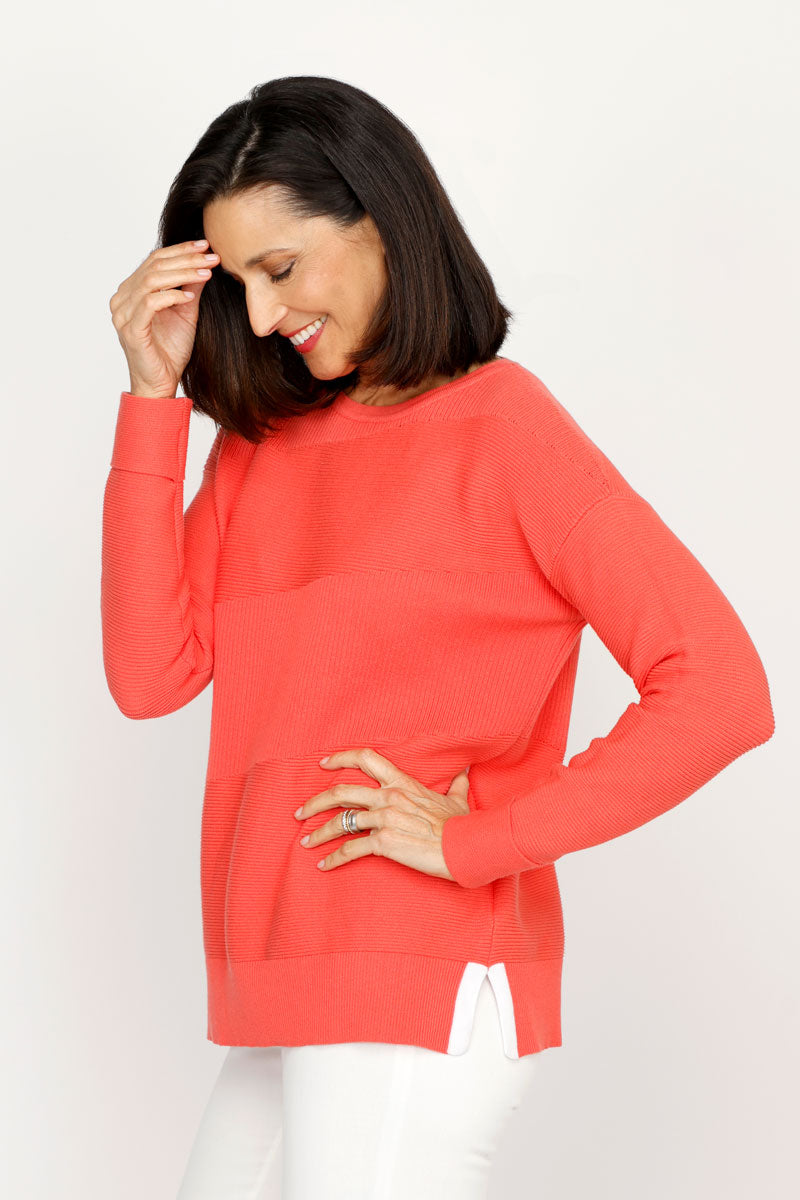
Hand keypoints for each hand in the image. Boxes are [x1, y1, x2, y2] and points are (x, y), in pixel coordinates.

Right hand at [109, 238, 218, 397]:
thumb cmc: (170, 351)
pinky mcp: (131, 329)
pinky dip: (172, 297)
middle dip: (186, 259)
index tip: (206, 246)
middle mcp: (122, 298)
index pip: (155, 260)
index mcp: (131, 291)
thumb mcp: (186, 313)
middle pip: (154, 266)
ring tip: (206, 273)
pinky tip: (190, 297)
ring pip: (152, 281)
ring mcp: (123, 313)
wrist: (161, 383)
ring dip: (182, 274)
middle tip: (212, 256)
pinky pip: (150, 303)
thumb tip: (204, 263)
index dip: (181, 250)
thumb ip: (190, 288)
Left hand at [295, 747, 471, 880]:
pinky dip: (333, 859)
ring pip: (340, 822)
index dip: (340, 758)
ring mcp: (384, 819)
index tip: (323, 763)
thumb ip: (456, 784)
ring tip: (306, 841)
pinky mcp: (384, 842)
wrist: (466, 846)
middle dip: (314, 801)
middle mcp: (388, 797)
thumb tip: (464, 772)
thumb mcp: (458, 800)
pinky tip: (323, 865)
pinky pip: (350, 850)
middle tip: (300, 811)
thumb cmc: (462, 825)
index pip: (365, 758)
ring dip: (319, 833)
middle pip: (340, 792)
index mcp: (401, 783)